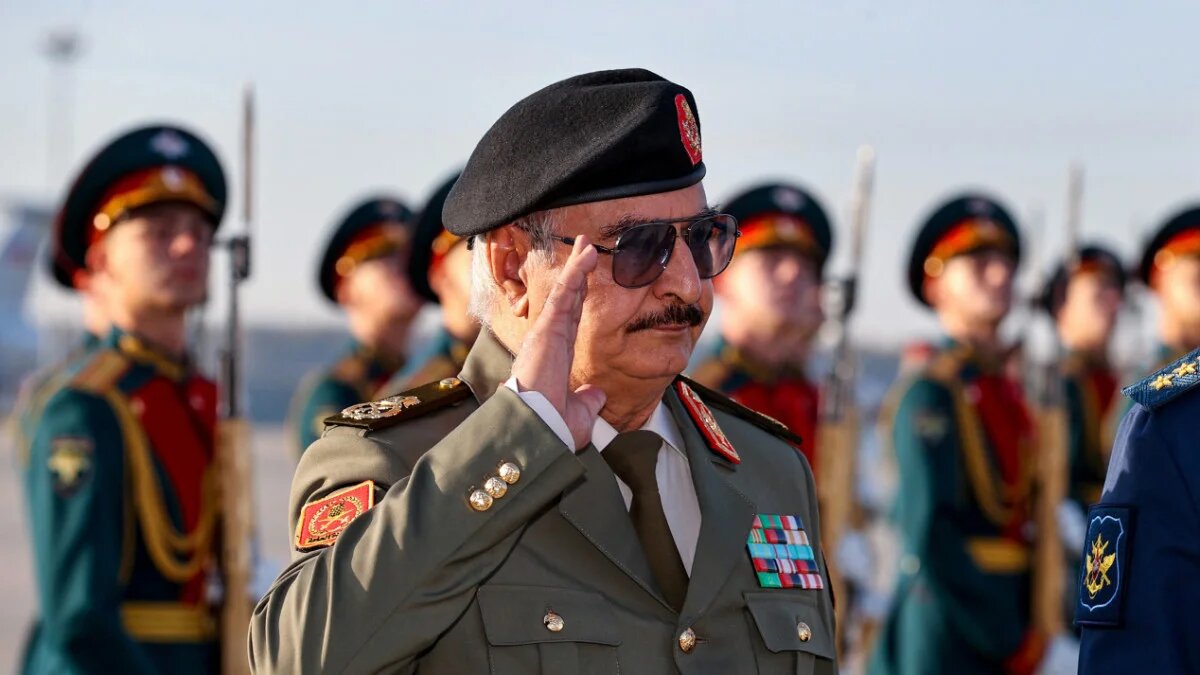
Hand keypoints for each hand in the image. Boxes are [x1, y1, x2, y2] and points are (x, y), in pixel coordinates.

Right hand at [510, 236, 606, 449]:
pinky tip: (586, 256)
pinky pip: (562, 296)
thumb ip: (589, 400)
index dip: (579, 296)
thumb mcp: (580, 414)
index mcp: (557, 357)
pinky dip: (575, 274)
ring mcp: (547, 333)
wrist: (540, 433)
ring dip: (577, 267)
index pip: (571, 318)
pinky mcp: (547, 330)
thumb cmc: (553, 429)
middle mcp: (550, 341)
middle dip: (577, 273)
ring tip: (588, 244)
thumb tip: (597, 394)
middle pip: (567, 299)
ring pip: (564, 292)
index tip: (586, 278)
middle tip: (586, 248)